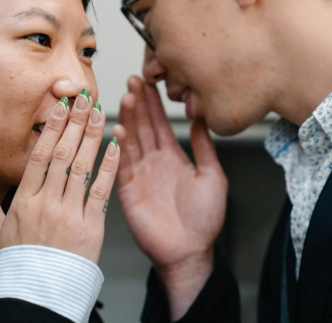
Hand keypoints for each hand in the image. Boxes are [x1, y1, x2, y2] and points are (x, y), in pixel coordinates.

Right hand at [0, 93, 120, 263]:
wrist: (39, 297)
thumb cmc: (20, 266)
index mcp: (23, 202)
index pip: (39, 156)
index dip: (52, 128)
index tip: (60, 106)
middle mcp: (46, 203)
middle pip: (61, 155)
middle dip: (74, 123)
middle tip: (84, 98)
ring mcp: (69, 214)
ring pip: (81, 167)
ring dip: (91, 137)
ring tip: (99, 112)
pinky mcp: (91, 227)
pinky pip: (101, 191)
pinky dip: (109, 166)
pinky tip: (115, 146)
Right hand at [117, 77, 227, 318]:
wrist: (190, 252)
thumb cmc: (203, 220)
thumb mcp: (213, 177)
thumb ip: (204, 148)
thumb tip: (200, 121)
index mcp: (172, 157)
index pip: (159, 124)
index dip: (153, 103)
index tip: (147, 81)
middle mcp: (153, 162)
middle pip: (142, 126)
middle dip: (137, 103)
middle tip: (132, 80)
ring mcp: (139, 175)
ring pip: (131, 140)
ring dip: (128, 118)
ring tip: (126, 96)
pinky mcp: (128, 190)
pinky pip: (121, 164)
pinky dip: (119, 147)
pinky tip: (118, 129)